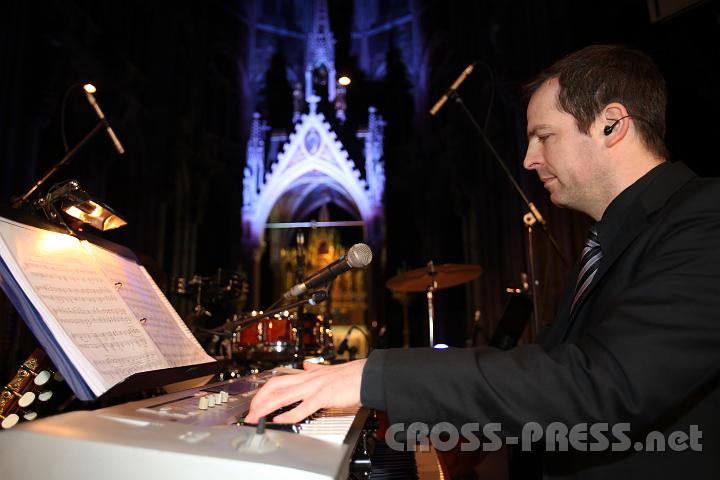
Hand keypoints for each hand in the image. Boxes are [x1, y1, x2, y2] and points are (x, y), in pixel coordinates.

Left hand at [245, 359, 366, 423]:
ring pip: (283, 396)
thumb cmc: (350, 375)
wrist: (366, 376)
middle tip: (250, 413)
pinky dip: (288, 415)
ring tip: (257, 418)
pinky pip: (302, 407)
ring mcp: (314, 387)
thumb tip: (306, 365)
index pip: (279, 380)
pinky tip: (280, 420)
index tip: (256, 403)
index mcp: (307, 374)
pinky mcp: (323, 396)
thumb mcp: (327, 369)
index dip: (264, 391)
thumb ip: (314, 369)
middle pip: (275, 386)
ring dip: (267, 407)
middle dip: (259, 400)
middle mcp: (307, 379)